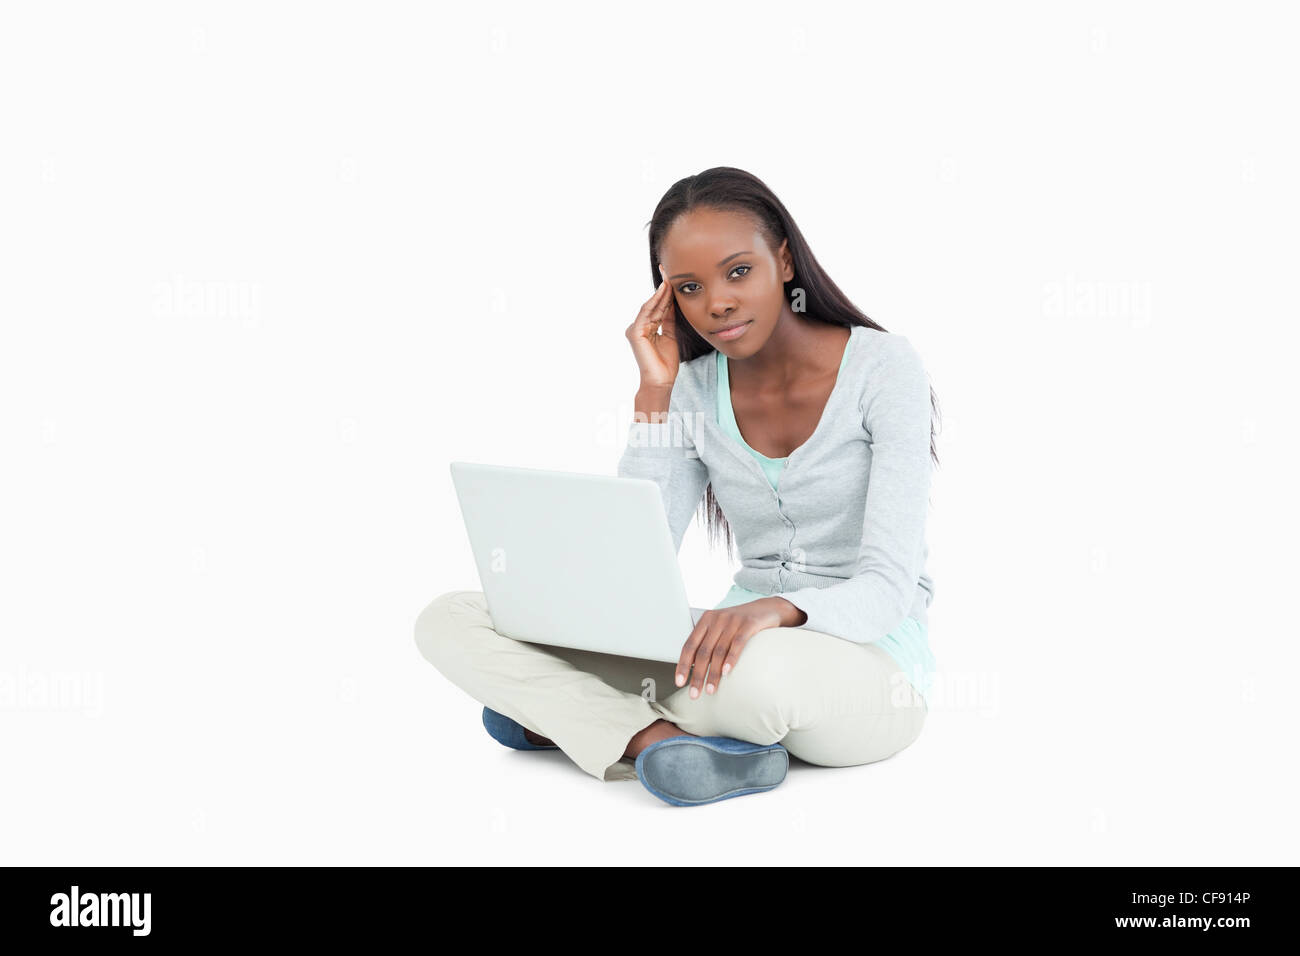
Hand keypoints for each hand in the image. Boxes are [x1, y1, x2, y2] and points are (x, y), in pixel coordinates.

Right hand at [625, 263, 681, 390]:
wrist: (661, 380)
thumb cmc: (666, 362)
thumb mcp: (671, 334)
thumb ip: (669, 318)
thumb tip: (672, 301)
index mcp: (647, 328)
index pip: (658, 306)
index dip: (665, 292)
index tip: (671, 277)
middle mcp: (639, 326)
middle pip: (653, 303)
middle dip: (662, 287)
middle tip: (668, 270)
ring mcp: (635, 329)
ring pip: (650, 306)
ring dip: (660, 292)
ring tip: (669, 278)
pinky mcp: (635, 333)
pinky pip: (647, 313)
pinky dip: (655, 301)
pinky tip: (664, 291)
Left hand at [675, 598, 805, 698]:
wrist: (767, 608)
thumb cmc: (740, 624)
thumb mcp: (721, 628)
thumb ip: (708, 642)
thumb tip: (693, 668)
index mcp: (706, 621)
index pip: (689, 645)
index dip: (683, 665)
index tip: (680, 682)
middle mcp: (716, 619)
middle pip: (703, 651)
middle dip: (698, 675)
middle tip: (695, 694)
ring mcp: (732, 621)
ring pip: (718, 651)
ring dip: (714, 673)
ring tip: (710, 690)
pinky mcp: (748, 624)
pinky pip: (737, 643)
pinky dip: (731, 658)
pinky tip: (727, 672)